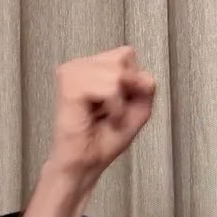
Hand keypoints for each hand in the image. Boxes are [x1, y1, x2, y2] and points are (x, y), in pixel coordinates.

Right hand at [49, 46, 155, 178]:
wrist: (85, 163)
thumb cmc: (104, 139)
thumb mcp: (138, 109)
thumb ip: (146, 86)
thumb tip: (143, 74)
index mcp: (92, 67)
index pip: (127, 54)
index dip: (133, 80)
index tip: (118, 104)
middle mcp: (80, 65)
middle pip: (124, 57)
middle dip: (127, 88)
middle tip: (109, 110)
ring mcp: (73, 72)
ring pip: (118, 72)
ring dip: (119, 102)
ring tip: (103, 115)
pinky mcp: (70, 85)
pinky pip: (110, 87)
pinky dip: (113, 107)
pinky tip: (98, 117)